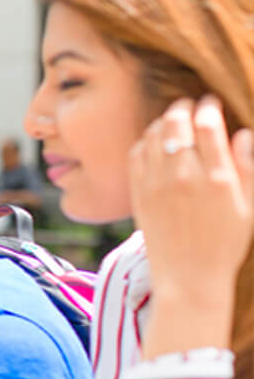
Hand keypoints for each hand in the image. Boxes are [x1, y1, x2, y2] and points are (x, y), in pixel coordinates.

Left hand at [131, 96, 253, 303]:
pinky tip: (153, 141)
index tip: (210, 102)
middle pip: (177, 124)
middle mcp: (185, 177)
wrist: (188, 277)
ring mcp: (157, 184)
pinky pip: (136, 154)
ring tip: (173, 120)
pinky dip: (144, 141)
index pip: (208, 126)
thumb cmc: (225, 244)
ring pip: (153, 135)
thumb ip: (247, 168)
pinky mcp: (138, 193)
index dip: (208, 107)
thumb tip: (243, 134)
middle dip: (184, 107)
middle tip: (189, 105)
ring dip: (163, 121)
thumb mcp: (249, 207)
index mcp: (218, 179)